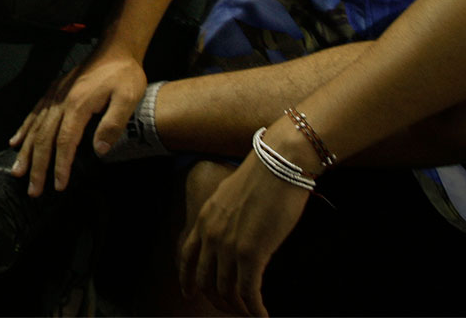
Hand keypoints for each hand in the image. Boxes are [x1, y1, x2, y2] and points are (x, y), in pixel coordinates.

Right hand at [9, 46, 146, 194]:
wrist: (115, 49)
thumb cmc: (124, 75)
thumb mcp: (127, 98)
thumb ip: (113, 124)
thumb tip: (98, 150)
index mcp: (77, 106)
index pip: (65, 142)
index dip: (60, 165)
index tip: (58, 186)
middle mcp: (60, 102)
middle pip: (44, 139)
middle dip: (37, 166)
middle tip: (32, 190)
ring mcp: (55, 96)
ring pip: (35, 128)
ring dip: (26, 151)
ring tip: (17, 171)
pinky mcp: (54, 91)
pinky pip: (34, 113)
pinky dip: (24, 128)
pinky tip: (16, 140)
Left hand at [177, 154, 308, 316]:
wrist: (278, 163)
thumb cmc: (263, 175)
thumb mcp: (232, 195)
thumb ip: (226, 216)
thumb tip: (235, 231)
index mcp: (204, 218)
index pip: (187, 256)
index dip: (187, 278)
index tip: (189, 292)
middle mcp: (211, 234)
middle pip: (206, 281)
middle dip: (218, 300)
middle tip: (231, 309)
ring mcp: (229, 246)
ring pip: (227, 291)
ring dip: (239, 308)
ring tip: (251, 314)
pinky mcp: (251, 254)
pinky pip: (248, 293)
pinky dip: (255, 309)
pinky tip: (263, 315)